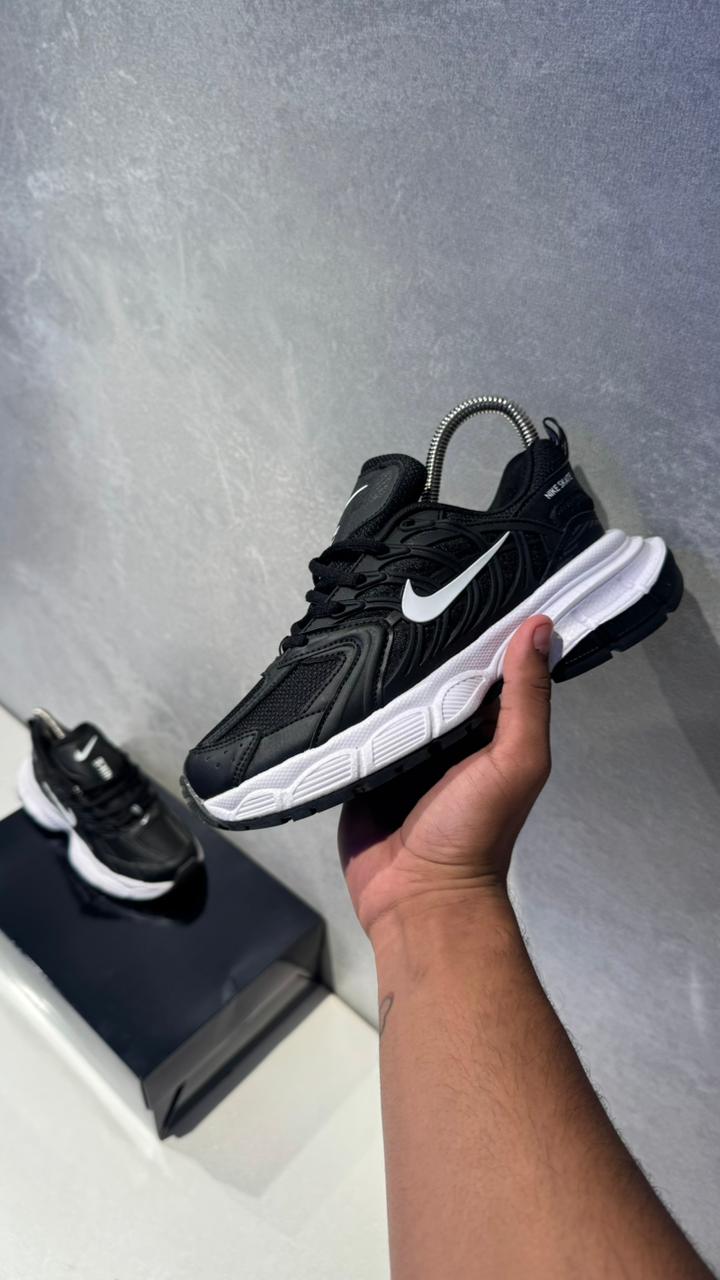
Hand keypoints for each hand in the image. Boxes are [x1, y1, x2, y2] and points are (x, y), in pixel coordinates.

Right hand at [338, 616, 552, 937]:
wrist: (417, 897)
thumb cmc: (475, 830)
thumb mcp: (515, 760)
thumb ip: (527, 699)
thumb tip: (541, 626)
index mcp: (488, 729)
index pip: (484, 665)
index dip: (478, 626)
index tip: (459, 575)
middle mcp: (446, 734)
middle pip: (430, 677)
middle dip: (416, 641)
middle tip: (391, 587)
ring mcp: (399, 750)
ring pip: (388, 697)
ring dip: (375, 669)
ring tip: (353, 613)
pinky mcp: (359, 765)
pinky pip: (349, 728)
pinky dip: (342, 704)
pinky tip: (326, 666)